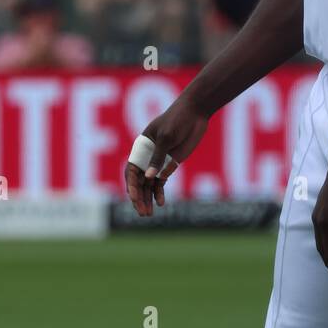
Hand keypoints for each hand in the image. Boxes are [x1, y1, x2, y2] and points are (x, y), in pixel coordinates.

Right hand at [124, 97, 208, 215]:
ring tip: (148, 214)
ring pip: (149, 185)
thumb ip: (158, 157)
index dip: (131, 186)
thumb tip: (149, 178)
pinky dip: (159, 193)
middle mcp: (147, 156)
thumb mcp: (167, 137)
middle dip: (139, 197)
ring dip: (147, 199)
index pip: (131, 170)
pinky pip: (161, 182)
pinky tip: (161, 203)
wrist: (195, 113)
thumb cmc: (177, 120)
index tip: (135, 198)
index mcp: (140, 147)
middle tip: (142, 212)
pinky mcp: (170, 164)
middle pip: (139, 181)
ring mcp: (158, 161)